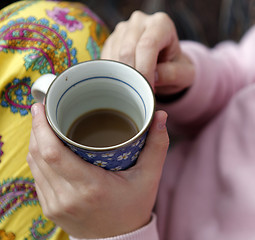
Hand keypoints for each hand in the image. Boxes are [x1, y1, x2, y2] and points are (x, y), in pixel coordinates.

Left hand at [27, 103, 168, 238]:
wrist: (119, 239)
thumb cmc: (134, 207)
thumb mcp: (149, 176)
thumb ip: (156, 145)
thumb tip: (160, 117)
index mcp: (90, 187)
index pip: (53, 153)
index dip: (41, 128)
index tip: (41, 107)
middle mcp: (67, 197)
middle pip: (38, 155)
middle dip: (37, 128)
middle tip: (42, 109)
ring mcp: (55, 205)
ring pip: (34, 165)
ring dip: (36, 141)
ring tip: (43, 124)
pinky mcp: (50, 208)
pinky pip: (37, 176)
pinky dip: (38, 157)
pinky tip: (45, 146)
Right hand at [101, 11, 194, 95]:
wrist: (165, 63)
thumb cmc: (175, 67)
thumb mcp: (184, 74)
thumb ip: (172, 74)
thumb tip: (153, 77)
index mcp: (161, 24)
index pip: (148, 45)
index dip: (145, 71)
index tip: (148, 91)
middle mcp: (140, 22)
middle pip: (127, 50)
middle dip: (132, 76)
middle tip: (139, 93)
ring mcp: (123, 30)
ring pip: (114, 55)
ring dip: (121, 76)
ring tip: (133, 88)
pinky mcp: (111, 41)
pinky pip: (106, 59)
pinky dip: (113, 74)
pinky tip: (123, 81)